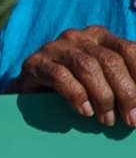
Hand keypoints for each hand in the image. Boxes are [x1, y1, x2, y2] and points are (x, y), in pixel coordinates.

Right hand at [18, 26, 135, 126]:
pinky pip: (60, 76)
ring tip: (107, 120)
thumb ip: (126, 82)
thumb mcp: (107, 81)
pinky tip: (84, 112)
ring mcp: (55, 48)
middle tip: (131, 120)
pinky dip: (77, 96)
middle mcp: (78, 37)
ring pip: (87, 66)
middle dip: (126, 93)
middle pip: (110, 61)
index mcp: (101, 37)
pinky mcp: (35, 63)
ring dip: (103, 97)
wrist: (32, 95)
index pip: (129, 50)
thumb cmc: (78, 90)